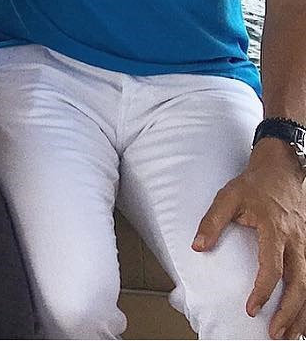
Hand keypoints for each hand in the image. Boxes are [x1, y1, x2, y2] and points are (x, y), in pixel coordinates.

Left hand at [193, 140, 305, 338]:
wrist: (283, 169)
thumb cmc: (254, 185)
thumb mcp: (228, 197)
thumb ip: (212, 222)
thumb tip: (197, 246)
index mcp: (275, 229)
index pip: (272, 268)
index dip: (262, 291)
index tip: (251, 309)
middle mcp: (296, 241)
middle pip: (299, 285)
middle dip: (288, 313)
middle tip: (275, 334)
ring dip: (302, 314)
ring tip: (290, 335)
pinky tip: (302, 318)